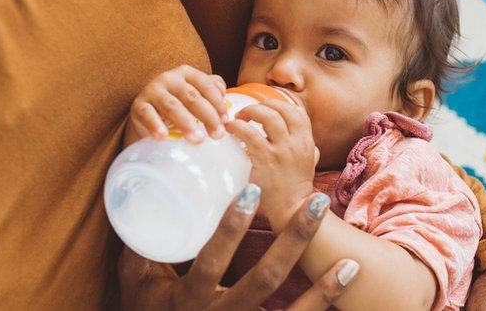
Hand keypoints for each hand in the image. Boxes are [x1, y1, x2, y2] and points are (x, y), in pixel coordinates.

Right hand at [119, 185, 359, 310]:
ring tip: (350, 261)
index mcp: (187, 298)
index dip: (230, 227)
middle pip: (262, 281)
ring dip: (321, 290)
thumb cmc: (146, 309)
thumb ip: (141, 242)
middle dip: (291, 240)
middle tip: (315, 202)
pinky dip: (322, 304)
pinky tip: (345, 282)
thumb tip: (141, 186)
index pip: (210, 261)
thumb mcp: (136, 281)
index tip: (253, 189)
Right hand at [128, 65, 227, 142]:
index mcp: (186, 73)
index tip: (226, 121)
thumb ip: (210, 90)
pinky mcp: (139, 105)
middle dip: (207, 116)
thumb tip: (223, 93)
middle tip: (217, 135)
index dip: (217, 103)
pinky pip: (147, 114)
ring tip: (197, 139)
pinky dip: (155, 125)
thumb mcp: (194, 94)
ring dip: (186, 123)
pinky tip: (163, 136)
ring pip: (172, 106)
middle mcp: (169, 78)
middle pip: (191, 96)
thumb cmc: (177, 104)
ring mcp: (152, 91)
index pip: (205, 85)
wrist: (147, 114)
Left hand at [226, 100, 316, 232]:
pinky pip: (249, 134)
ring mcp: (281, 151)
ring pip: (268, 116)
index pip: (297, 112)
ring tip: (237, 118)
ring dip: (251, 111)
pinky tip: (230, 129)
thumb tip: (303, 140)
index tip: (266, 106)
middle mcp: (296, 143)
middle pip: (282, 109)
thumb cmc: (295, 187)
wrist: (292, 210)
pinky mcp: (265, 160)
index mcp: (307, 142)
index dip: (280, 103)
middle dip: (262, 104)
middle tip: (248, 111)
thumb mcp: (308, 164)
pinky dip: (237, 127)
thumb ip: (307, 149)